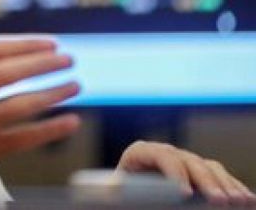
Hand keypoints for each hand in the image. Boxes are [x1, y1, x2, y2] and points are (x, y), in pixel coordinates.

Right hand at [0, 39, 80, 194]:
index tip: (52, 44)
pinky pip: (20, 139)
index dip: (26, 45)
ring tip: (73, 86)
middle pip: (6, 73)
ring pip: (16, 106)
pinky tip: (69, 122)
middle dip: (43, 64)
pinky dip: (49, 130)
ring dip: (51, 94)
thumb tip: (22, 54)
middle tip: (67, 61)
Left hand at [117, 140, 255, 204]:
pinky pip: (220, 177)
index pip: (160, 156)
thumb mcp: (115, 191)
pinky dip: (234, 188)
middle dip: (206, 182)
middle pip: (189, 162)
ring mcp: (185, 162)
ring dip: (226, 185)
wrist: (127, 192)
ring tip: (239, 203)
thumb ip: (118, 192)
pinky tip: (248, 201)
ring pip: (209, 168)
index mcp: (141, 153)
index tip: (184, 194)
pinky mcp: (200, 174)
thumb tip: (115, 193)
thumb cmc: (120, 193)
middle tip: (218, 202)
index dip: (173, 172)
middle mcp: (166, 153)